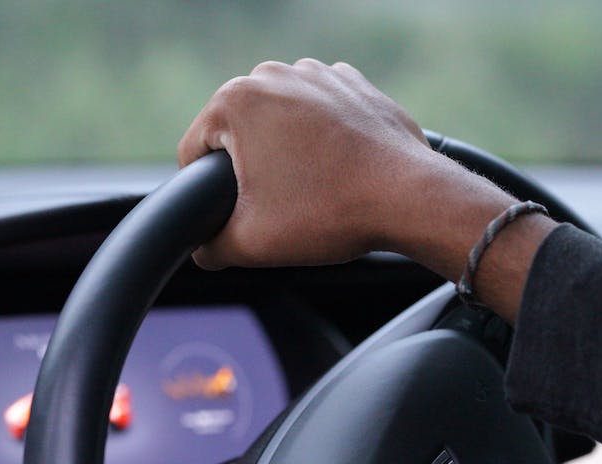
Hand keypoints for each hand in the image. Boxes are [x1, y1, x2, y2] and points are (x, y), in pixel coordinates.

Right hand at [178, 59, 556, 322]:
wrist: (408, 198)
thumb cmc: (330, 212)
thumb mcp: (252, 242)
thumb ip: (211, 248)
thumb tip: (204, 251)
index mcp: (236, 101)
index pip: (194, 151)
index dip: (203, 190)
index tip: (232, 212)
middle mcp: (274, 75)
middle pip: (237, 133)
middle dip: (249, 168)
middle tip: (278, 204)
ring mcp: (317, 74)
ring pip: (279, 123)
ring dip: (285, 152)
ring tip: (310, 189)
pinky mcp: (352, 85)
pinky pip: (319, 116)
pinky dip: (321, 140)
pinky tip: (337, 171)